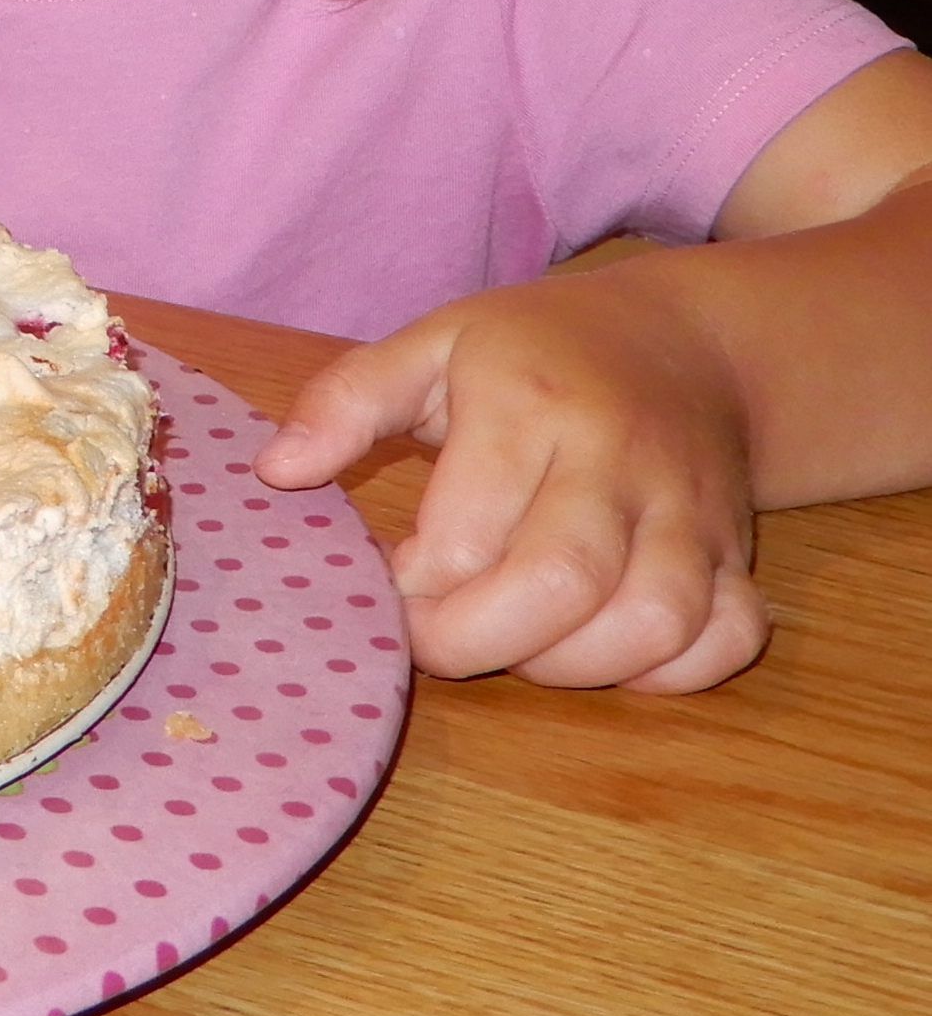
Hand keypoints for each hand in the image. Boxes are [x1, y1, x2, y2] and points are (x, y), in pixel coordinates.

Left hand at [252, 278, 770, 692]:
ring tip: (511, 641)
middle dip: (478, 641)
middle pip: (563, 583)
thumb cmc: (531, 352)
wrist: (683, 343)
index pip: (468, 530)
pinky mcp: (738, 554)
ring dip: (569, 666)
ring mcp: (691, 511)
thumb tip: (277, 472)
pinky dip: (669, 672)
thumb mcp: (428, 344)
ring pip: (654, 623)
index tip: (388, 582)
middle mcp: (620, 459)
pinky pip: (725, 638)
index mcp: (531, 402)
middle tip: (432, 639)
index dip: (414, 584)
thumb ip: (346, 400)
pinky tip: (601, 650)